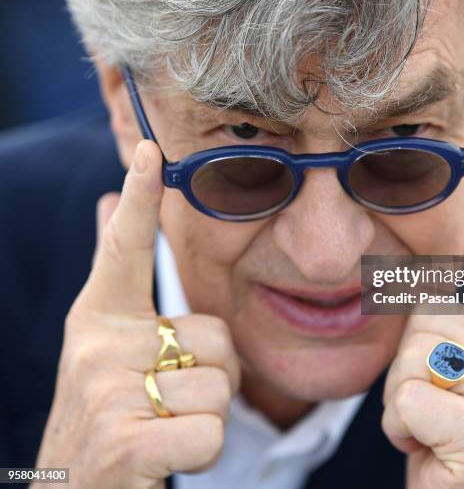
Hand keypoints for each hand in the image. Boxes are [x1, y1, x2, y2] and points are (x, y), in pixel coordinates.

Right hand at [34, 141, 240, 488]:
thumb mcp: (107, 345)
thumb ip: (118, 281)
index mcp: (99, 317)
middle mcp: (98, 346)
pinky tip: (163, 459)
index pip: (124, 247)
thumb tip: (106, 202)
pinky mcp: (126, 445)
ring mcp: (108, 394)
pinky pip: (212, 430)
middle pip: (217, 336)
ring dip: (207, 414)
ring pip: (222, 385)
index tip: (149, 148)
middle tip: (167, 401)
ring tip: (163, 427)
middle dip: (211, 375)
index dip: (138, 196)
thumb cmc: (108, 415)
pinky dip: (202, 451)